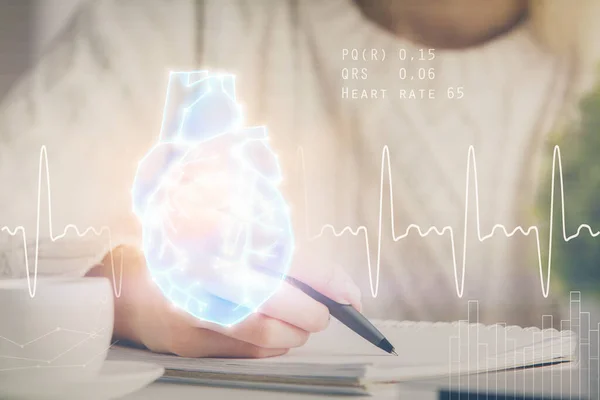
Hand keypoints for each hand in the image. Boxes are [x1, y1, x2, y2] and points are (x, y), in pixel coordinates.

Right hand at [87, 246, 360, 357]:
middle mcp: (204, 273)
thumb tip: (330, 283)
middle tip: (323, 314)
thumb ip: (274, 254)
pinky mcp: (190, 340)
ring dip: (295, 333)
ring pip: (264, 331)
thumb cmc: (189, 257)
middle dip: (312, 312)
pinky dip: (274, 345)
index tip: (350, 294)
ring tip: (301, 325)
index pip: (288, 259)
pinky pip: (247, 349)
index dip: (328, 279)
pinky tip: (278, 335)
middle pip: (278, 299)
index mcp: (219, 236)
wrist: (132, 286)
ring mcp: (194, 309)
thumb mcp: (229, 240)